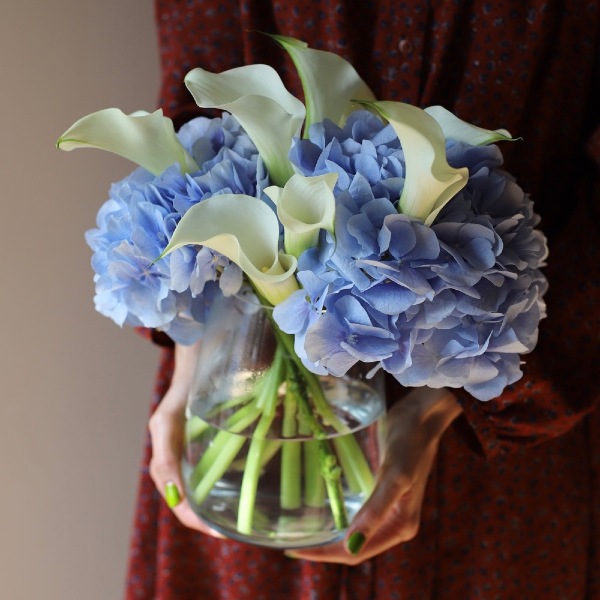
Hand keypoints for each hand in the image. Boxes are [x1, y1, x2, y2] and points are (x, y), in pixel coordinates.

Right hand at [148, 342, 224, 537]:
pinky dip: (217, 485)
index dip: (193, 518)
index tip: (215, 530)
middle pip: (185, 499)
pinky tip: (236, 489)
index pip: (177, 499)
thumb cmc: (184, 388)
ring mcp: (187, 450)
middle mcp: (174, 456)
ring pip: (196, 487)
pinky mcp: (201, 442)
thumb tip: (172, 496)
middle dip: (204, 518)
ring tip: (232, 520)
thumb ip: (166, 457)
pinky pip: (207, 470)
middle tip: (228, 530)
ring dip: (211, 506)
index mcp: (164, 454)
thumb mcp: (167, 422)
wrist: (197, 361)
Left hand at [288, 386, 461, 563]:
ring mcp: (388, 508)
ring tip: (300, 530)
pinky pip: (356, 512)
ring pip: (353, 531)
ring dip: (330, 535)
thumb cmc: (409, 443)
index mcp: (400, 526)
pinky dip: (339, 516)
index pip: (356, 552)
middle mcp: (395, 523)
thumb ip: (376, 510)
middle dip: (324, 548)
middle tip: (290, 543)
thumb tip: (352, 545)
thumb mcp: (394, 475)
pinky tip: (321, 510)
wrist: (420, 417)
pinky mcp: (381, 492)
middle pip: (353, 546)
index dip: (325, 554)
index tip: (295, 551)